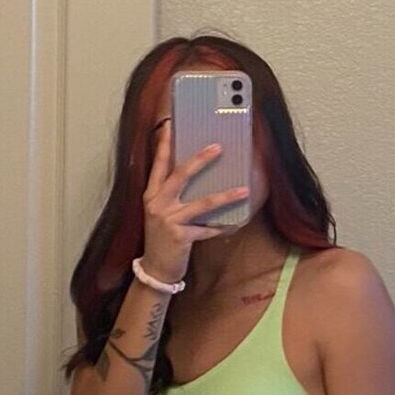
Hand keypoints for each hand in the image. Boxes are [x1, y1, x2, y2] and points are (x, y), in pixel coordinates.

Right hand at [141, 119, 248, 285]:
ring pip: (201, 203)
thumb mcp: (161, 213)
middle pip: (179, 175)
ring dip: (224, 196)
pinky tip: (235, 224)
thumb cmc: (162, 239)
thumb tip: (197, 177)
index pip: (159, 164)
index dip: (164, 144)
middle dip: (199, 160)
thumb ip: (172, 195)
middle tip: (218, 147)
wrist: (155, 270)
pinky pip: (207, 229)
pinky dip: (222, 227)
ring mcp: (168, 220)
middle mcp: (157, 204)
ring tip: (242, 190)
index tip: (170, 124)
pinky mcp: (180, 236)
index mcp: (152, 195)